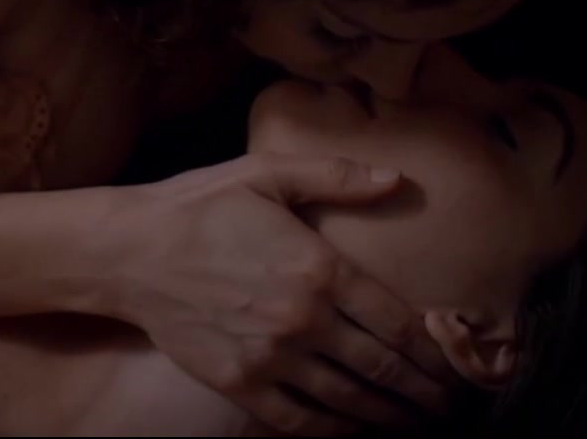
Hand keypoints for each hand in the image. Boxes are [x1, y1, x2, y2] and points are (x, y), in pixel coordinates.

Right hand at [98, 153, 455, 436]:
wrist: (131, 251)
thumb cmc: (199, 206)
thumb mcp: (266, 174)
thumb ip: (334, 177)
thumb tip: (397, 179)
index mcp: (319, 267)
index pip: (397, 322)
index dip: (435, 352)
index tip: (455, 367)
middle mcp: (303, 318)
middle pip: (383, 368)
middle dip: (425, 393)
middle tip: (449, 407)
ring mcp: (271, 356)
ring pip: (349, 399)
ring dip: (391, 417)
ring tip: (417, 426)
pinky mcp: (239, 382)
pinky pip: (300, 419)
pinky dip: (335, 430)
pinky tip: (354, 431)